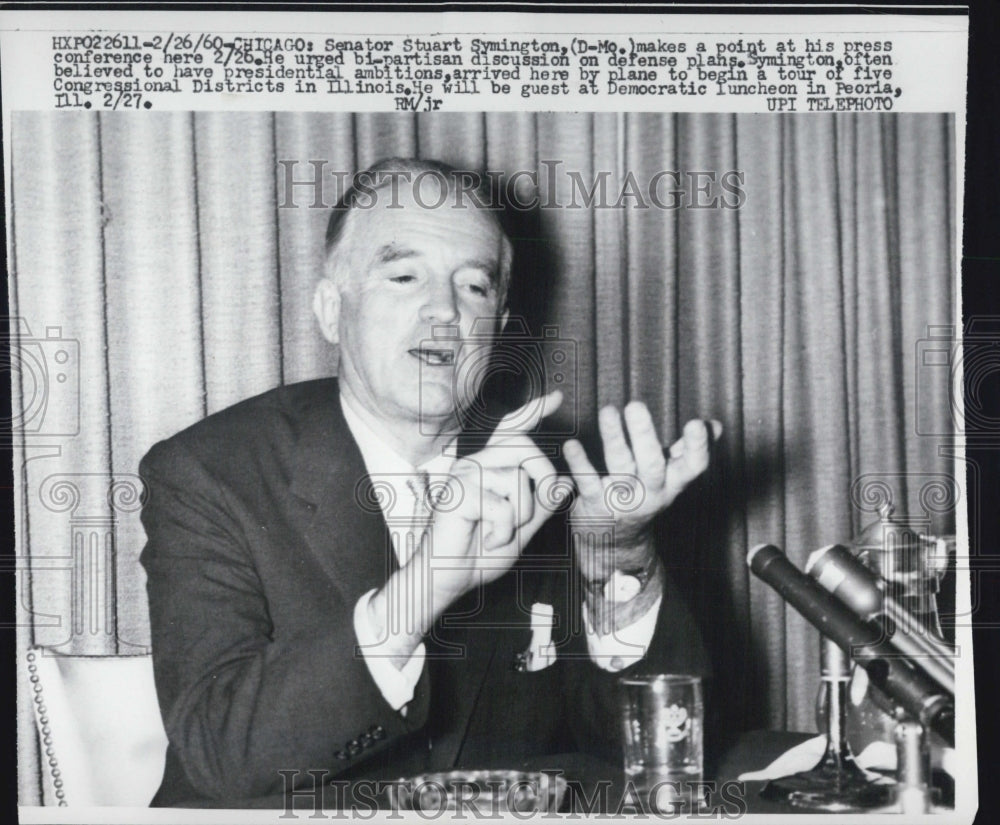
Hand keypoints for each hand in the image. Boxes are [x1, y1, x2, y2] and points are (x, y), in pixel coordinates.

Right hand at [425, 390, 563, 601]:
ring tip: (497, 533)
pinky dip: (503, 532)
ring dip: (519, 518)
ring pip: (518, 481)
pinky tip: (486, 539)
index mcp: (489, 467)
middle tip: (528, 515)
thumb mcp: (521, 529)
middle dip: (542, 480)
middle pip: (526, 448)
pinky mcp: (459, 493)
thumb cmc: (478, 554)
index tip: (556, 397)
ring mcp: (465, 475)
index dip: (533, 411)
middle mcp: (475, 463)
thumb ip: (543, 506)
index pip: (512, 430)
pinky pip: (503, 507)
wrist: (448, 579)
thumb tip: (567, 482)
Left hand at [564, 402, 721, 581]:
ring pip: (620, 468)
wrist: (616, 545)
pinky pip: (588, 483)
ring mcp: (622, 500)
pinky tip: (571, 445)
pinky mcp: (595, 505)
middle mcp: (650, 492)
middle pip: (652, 464)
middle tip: (635, 405)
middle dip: (644, 435)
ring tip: (608, 411)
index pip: (692, 466)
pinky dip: (579, 464)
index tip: (696, 424)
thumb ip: (688, 450)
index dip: (697, 447)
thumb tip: (714, 425)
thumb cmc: (644, 496)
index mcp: (672, 483)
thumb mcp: (670, 478)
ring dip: (614, 438)